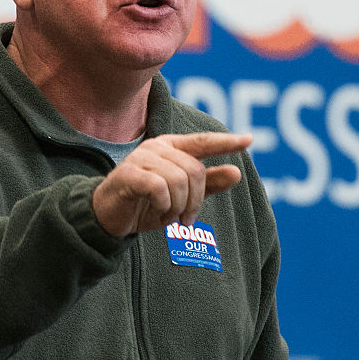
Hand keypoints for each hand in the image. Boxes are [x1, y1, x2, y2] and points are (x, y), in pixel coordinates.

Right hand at [92, 132, 252, 237]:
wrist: (109, 216)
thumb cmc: (146, 203)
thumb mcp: (181, 197)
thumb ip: (208, 183)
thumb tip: (236, 172)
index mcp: (171, 147)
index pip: (202, 142)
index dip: (226, 142)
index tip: (248, 140)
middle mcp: (157, 147)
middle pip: (194, 171)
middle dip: (195, 200)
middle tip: (186, 219)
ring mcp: (141, 158)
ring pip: (178, 181)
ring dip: (178, 207)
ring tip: (169, 217)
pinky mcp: (129, 173)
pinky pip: (159, 188)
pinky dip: (163, 206)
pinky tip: (157, 212)